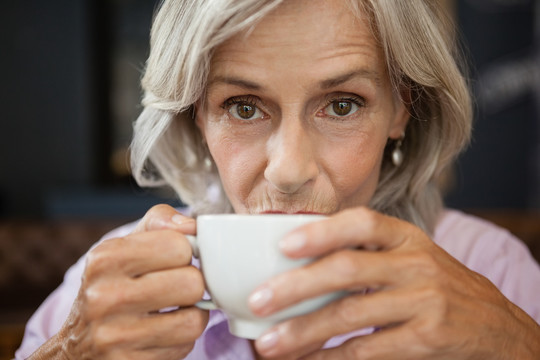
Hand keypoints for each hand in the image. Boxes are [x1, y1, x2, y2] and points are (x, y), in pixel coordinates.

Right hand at [30, 204, 207, 359]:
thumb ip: (160, 222)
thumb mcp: (126, 245)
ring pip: (194, 320)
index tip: (176, 259)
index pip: (178, 245)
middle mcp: (104, 296)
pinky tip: (162, 331)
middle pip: (191, 283)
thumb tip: (193, 226)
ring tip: (173, 309)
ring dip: (192, 314)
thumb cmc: (112, 285)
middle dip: (192, 284)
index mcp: (105, 258)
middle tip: (177, 286)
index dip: (186, 251)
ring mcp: (115, 335)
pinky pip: (184, 346)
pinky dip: (181, 338)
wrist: (77, 345)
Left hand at [249, 207, 539, 358]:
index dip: (321, 231)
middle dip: (297, 286)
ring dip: (305, 331)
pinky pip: (368, 349)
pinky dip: (332, 358)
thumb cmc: (434, 285)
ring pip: (352, 314)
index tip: (283, 244)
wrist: (493, 323)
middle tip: (258, 300)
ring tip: (269, 343)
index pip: (361, 221)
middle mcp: (415, 263)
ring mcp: (424, 300)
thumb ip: (366, 254)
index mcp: (405, 237)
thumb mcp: (408, 257)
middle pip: (348, 269)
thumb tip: (298, 264)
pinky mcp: (428, 337)